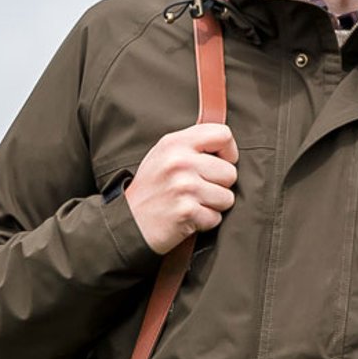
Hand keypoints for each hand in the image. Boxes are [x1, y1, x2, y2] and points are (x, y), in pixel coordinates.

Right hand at [125, 123, 238, 253]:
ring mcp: (183, 187)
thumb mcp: (164, 155)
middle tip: (196, 191)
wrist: (127, 223)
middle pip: (230, 172)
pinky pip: (216, 218)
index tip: (220, 164)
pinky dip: (204, 222)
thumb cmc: (151, 189)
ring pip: (227, 198)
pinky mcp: (186, 211)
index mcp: (175, 143)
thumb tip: (227, 146)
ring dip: (213, 206)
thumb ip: (193, 146)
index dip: (229, 153)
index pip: (223, 135)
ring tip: (190, 204)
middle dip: (219, 186)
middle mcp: (180, 162)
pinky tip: (186, 218)